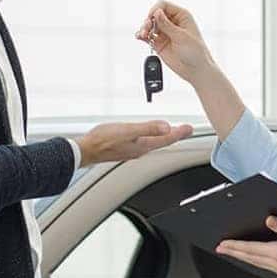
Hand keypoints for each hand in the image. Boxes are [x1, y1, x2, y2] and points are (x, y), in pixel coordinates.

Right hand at [76, 121, 193, 166]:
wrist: (85, 150)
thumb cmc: (102, 141)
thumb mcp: (127, 131)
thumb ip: (147, 128)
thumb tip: (166, 127)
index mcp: (143, 145)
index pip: (166, 139)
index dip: (179, 133)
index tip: (190, 128)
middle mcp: (140, 150)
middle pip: (163, 142)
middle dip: (175, 135)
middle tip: (185, 130)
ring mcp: (132, 149)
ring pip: (154, 143)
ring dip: (164, 137)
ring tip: (171, 131)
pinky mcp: (124, 147)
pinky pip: (144, 142)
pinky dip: (152, 137)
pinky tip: (148, 134)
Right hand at [135, 1, 214, 84]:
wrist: (196, 70)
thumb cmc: (196, 52)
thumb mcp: (182, 37)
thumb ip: (167, 25)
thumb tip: (157, 12)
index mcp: (182, 16)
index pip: (164, 5)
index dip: (155, 10)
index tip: (151, 18)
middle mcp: (172, 22)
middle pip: (154, 15)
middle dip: (148, 21)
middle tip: (146, 29)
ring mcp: (165, 33)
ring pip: (150, 25)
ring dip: (144, 28)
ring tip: (142, 35)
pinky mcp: (159, 43)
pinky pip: (148, 36)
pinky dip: (142, 36)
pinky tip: (139, 37)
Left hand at [216, 216, 276, 277]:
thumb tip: (269, 220)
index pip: (251, 249)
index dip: (235, 246)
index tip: (223, 244)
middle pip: (250, 257)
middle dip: (234, 252)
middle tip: (220, 249)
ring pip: (257, 263)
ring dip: (243, 258)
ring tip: (233, 254)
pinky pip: (266, 267)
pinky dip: (255, 262)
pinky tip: (256, 261)